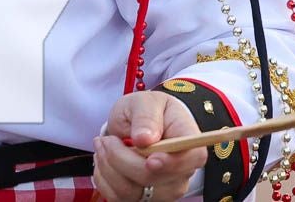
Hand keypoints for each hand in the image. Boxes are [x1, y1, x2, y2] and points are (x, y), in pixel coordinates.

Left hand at [91, 91, 207, 201]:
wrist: (137, 124)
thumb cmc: (146, 110)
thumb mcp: (145, 101)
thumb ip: (146, 116)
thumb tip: (144, 138)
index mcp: (188, 141)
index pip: (191, 159)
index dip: (171, 163)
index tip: (149, 159)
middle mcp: (180, 172)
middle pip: (152, 178)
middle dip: (121, 158)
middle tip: (106, 139)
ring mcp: (164, 190)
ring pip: (132, 192)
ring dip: (108, 167)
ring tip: (103, 145)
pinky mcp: (145, 199)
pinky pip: (118, 198)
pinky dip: (104, 179)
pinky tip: (104, 161)